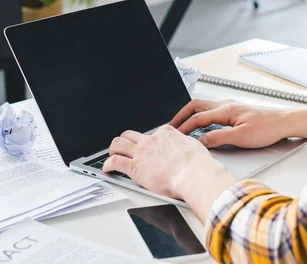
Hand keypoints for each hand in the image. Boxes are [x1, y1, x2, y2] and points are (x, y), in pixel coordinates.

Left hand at [103, 125, 228, 199]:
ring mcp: (141, 153)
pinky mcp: (134, 168)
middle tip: (125, 147)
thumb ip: (188, 145)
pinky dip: (108, 165)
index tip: (149, 147)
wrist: (194, 174)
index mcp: (166, 134)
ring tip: (112, 154)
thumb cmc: (198, 164)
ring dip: (113, 149)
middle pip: (131, 135)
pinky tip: (108, 169)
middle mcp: (151, 141)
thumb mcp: (196, 147)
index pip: (153, 133)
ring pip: (118, 144)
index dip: (150, 141)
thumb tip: (192, 147)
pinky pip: (115, 162)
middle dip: (126, 140)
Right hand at [170, 99, 292, 148]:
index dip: (184, 127)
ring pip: (204, 108)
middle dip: (182, 115)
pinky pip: (212, 112)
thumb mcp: (241, 137)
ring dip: (192, 116)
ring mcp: (231, 107)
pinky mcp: (235, 112)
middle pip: (196, 106)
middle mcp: (226, 105)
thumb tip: (200, 141)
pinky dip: (202, 118)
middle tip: (172, 125)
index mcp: (225, 110)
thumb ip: (218, 138)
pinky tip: (203, 128)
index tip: (175, 135)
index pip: (198, 117)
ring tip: (184, 126)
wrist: (285, 122)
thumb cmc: (268, 128)